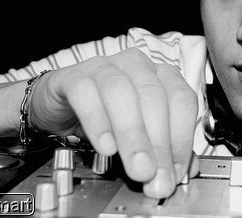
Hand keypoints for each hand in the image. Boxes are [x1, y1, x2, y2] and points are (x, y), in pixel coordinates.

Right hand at [29, 48, 198, 197]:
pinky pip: (86, 94)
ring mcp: (104, 67)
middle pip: (155, 98)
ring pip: (122, 93)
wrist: (59, 106)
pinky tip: (105, 146)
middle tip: (155, 174)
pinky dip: (98, 122)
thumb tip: (182, 173)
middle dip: (159, 142)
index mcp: (160, 75)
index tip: (175, 171)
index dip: (182, 138)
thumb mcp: (139, 134)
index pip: (182, 101)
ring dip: (132, 134)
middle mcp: (137, 66)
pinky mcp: (73, 77)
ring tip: (136, 166)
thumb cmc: (105, 116)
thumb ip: (163, 150)